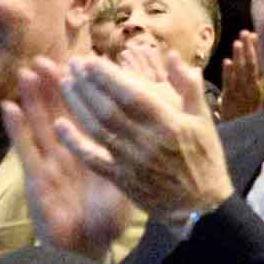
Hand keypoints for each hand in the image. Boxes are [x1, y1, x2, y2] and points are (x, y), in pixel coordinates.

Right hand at [8, 59, 136, 258]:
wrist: (87, 250)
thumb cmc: (105, 220)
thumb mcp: (124, 184)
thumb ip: (131, 156)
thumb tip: (149, 129)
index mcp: (90, 152)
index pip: (87, 114)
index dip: (83, 91)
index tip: (82, 64)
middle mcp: (67, 154)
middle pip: (59, 113)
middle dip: (53, 86)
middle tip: (46, 57)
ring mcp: (49, 164)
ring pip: (40, 124)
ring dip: (32, 98)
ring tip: (26, 71)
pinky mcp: (36, 179)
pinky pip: (25, 150)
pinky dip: (16, 129)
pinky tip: (8, 107)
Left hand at [57, 51, 232, 216]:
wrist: (201, 207)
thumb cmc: (205, 159)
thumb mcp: (204, 121)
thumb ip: (189, 87)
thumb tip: (171, 57)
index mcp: (168, 125)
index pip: (132, 95)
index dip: (108, 77)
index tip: (91, 61)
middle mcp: (147, 142)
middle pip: (108, 109)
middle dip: (87, 85)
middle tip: (72, 65)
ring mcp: (131, 162)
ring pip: (97, 129)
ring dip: (77, 105)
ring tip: (65, 84)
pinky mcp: (121, 179)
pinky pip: (93, 160)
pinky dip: (74, 143)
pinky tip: (59, 126)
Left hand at [214, 30, 263, 121]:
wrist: (241, 132)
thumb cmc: (248, 112)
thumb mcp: (259, 96)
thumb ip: (260, 80)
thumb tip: (261, 63)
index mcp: (261, 86)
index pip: (261, 64)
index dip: (258, 49)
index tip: (255, 34)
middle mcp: (253, 88)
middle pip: (252, 65)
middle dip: (249, 48)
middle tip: (245, 33)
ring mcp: (242, 93)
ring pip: (241, 72)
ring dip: (239, 57)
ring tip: (238, 42)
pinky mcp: (230, 99)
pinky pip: (229, 84)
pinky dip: (228, 72)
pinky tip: (227, 62)